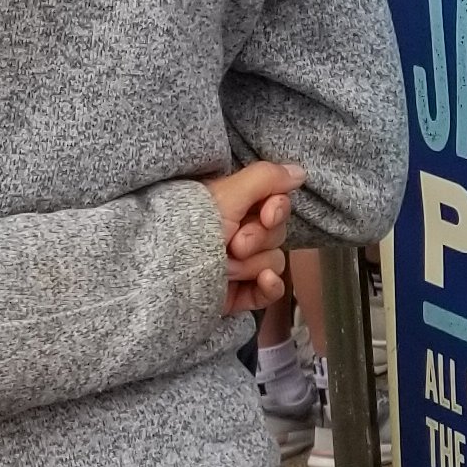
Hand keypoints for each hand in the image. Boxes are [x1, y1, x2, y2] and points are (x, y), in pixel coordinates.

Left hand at [201, 159, 304, 313]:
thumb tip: (300, 172)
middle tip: (233, 244)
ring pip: (274, 261)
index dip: (277, 209)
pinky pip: (272, 290)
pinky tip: (264, 281)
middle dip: (258, 239)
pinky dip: (271, 286)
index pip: (276, 204)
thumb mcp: (227, 194)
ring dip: (252, 265)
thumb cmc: (191, 227)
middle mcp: (238, 233)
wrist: (167, 273)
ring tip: (224, 267)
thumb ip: (265, 178)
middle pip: (277, 233)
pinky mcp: (240, 293)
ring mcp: (239, 266)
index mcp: (233, 207)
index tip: (266, 215)